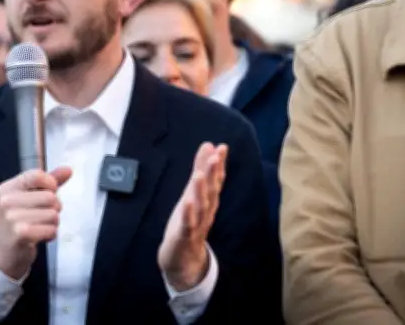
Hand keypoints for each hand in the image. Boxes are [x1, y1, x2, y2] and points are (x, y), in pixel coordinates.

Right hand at [0, 167, 71, 279]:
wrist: (3, 252)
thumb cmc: (18, 221)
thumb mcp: (29, 198)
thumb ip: (49, 182)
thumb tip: (68, 170)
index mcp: (8, 188)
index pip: (37, 175)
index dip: (51, 184)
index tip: (50, 192)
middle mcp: (7, 201)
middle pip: (50, 196)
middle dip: (54, 208)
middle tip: (43, 216)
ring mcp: (12, 218)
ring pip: (53, 214)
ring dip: (53, 223)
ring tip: (40, 227)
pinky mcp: (20, 234)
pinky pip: (51, 229)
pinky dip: (51, 234)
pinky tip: (40, 236)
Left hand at [158, 142, 226, 291]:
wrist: (182, 259)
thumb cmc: (189, 221)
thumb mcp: (193, 192)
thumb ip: (201, 169)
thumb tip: (209, 145)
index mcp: (207, 200)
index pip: (215, 180)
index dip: (218, 164)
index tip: (222, 147)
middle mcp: (206, 210)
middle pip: (211, 190)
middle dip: (213, 172)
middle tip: (216, 154)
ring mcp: (197, 224)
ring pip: (201, 206)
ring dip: (201, 190)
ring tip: (199, 174)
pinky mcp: (185, 236)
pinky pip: (188, 224)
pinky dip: (189, 214)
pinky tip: (187, 202)